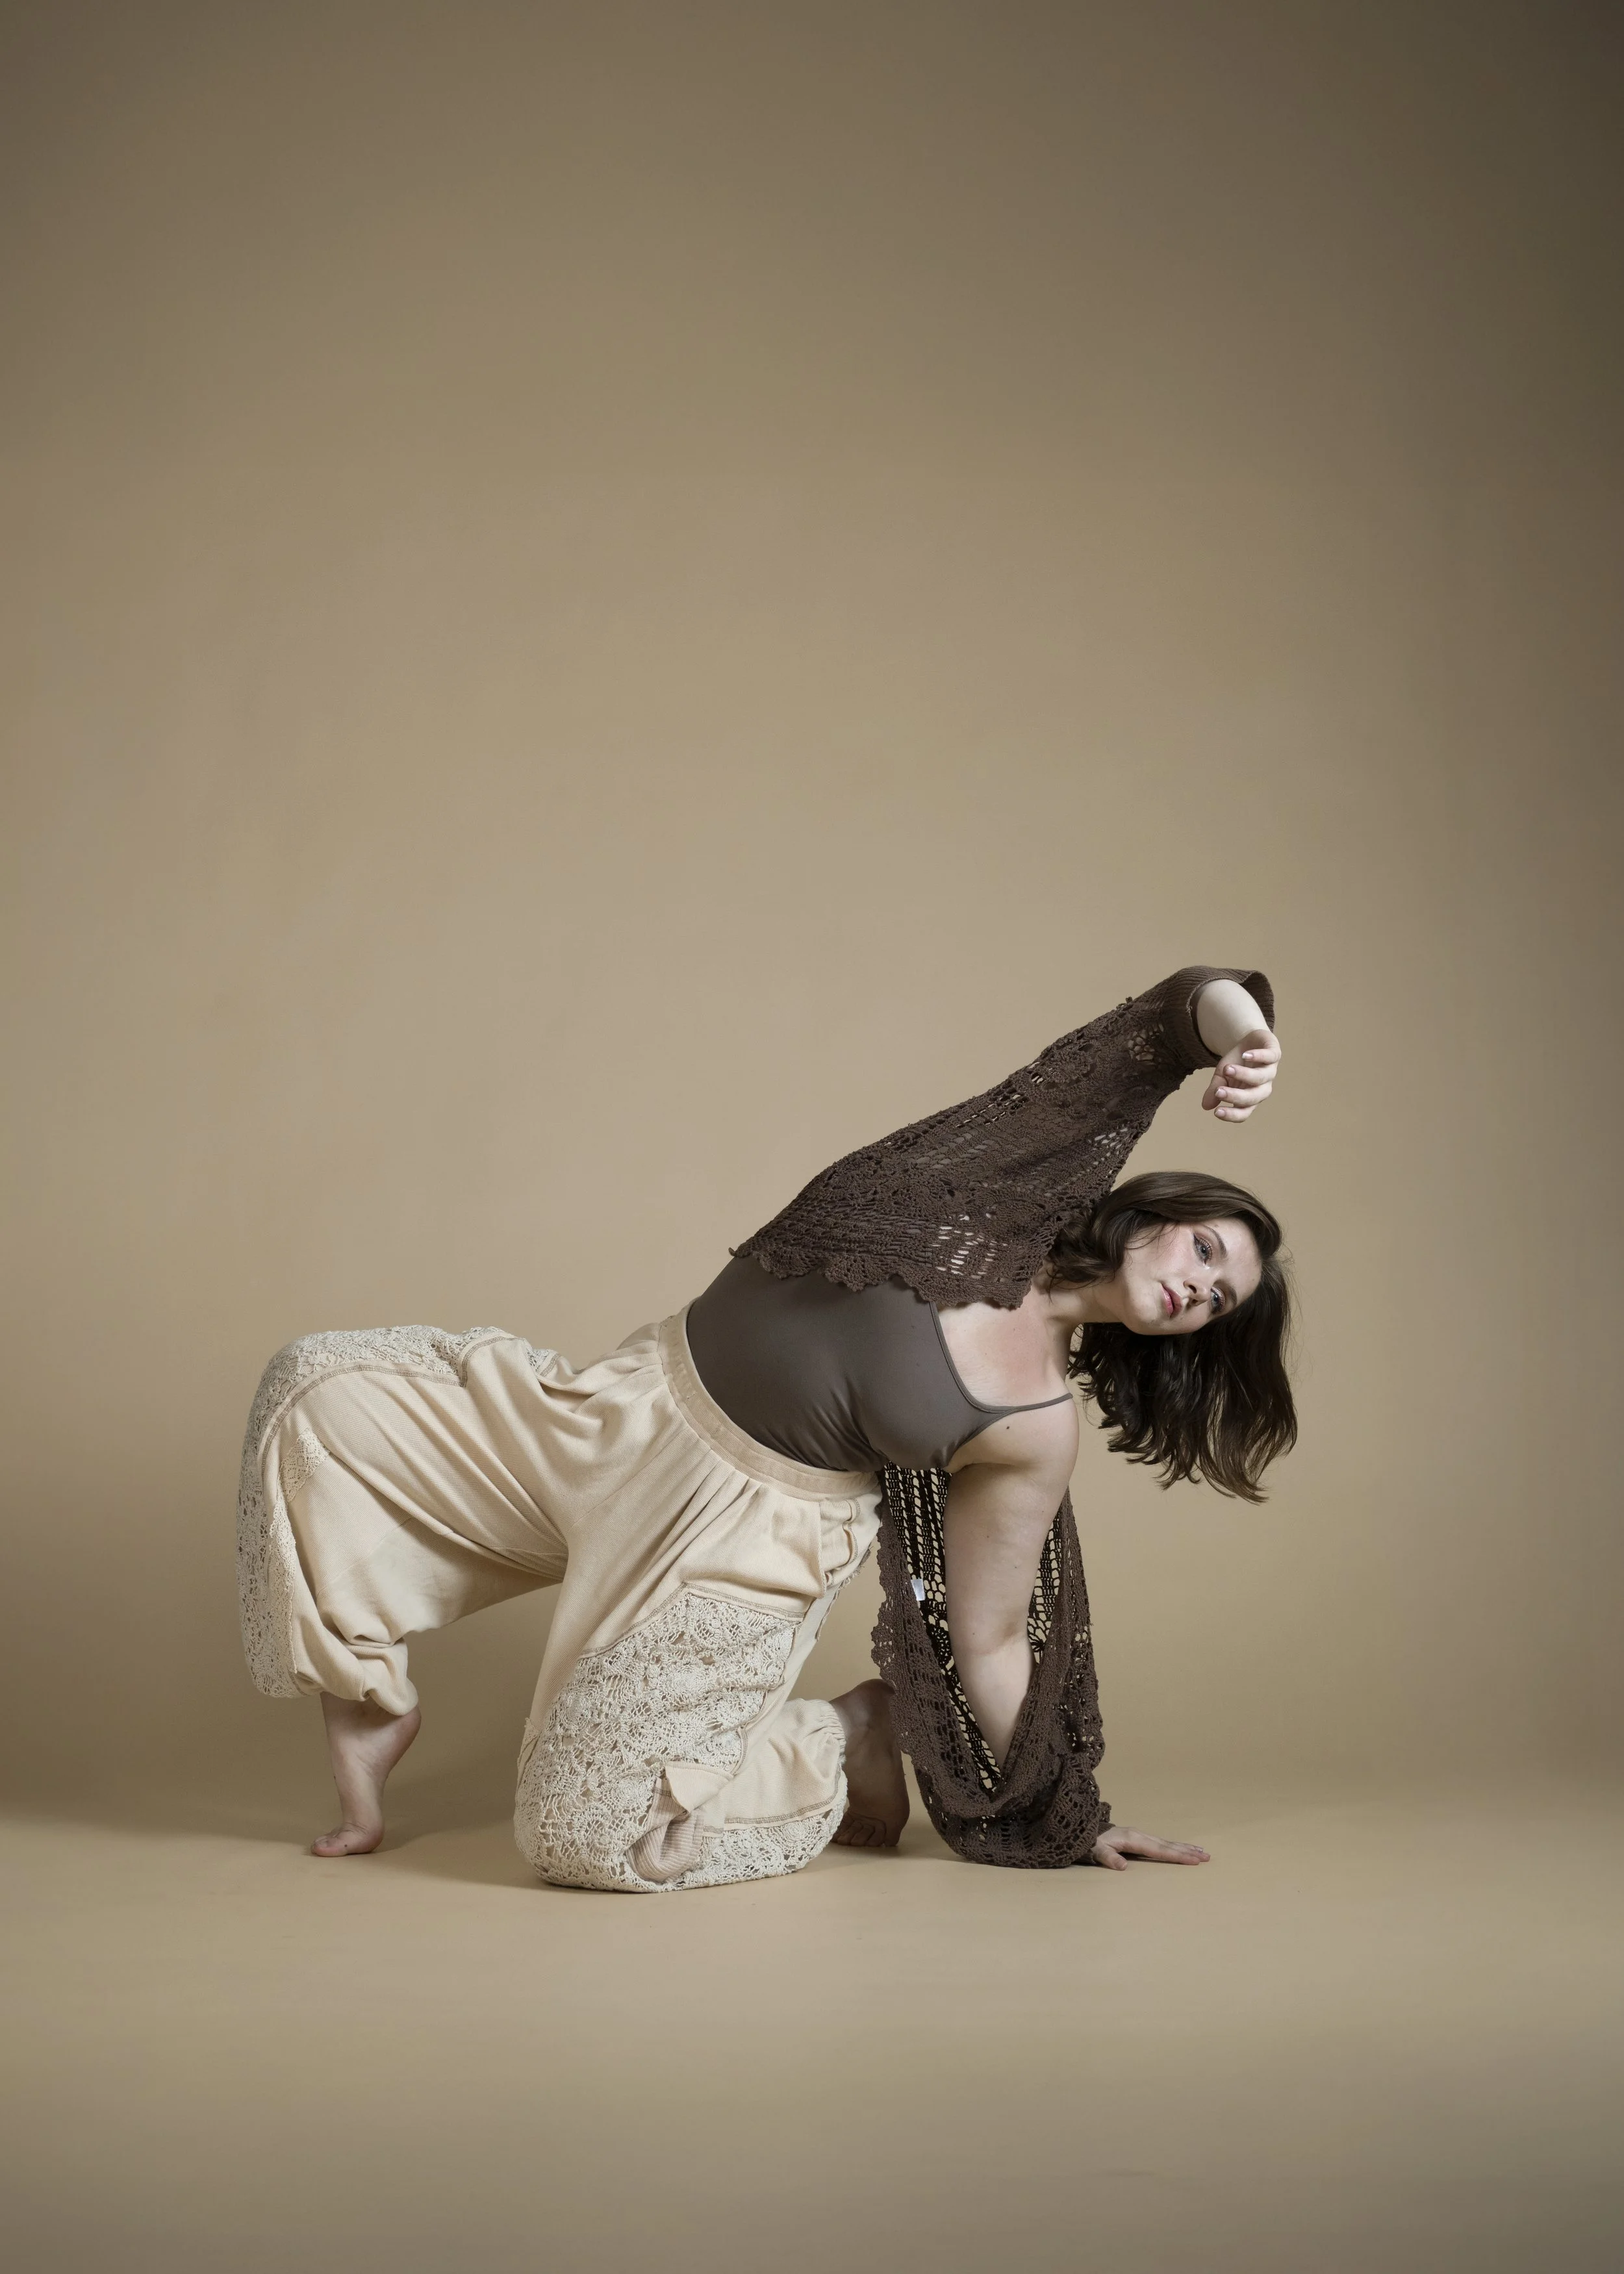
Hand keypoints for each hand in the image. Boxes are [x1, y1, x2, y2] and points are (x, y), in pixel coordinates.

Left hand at [1091, 1823, 1209, 1868]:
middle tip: (1207, 1857)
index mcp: (1133, 1839)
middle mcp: (1140, 1835)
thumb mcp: (1095, 1851)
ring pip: (1167, 1843)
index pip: (1159, 1850)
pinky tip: (1182, 1848)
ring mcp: (1140, 1835)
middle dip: (1187, 1851)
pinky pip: (1161, 1843)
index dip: (1177, 1856)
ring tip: (1202, 1852)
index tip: (1194, 1860)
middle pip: (1168, 1845)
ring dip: (1184, 1848)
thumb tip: (1122, 1867)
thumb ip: (1108, 1858)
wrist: (1084, 1830)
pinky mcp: (1139, 1838)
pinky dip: (1174, 1846)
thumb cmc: (1090, 1843)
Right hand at [1201, 1026, 1279, 1121]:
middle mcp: (1262, 1088)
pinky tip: (1245, 1055)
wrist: (1251, 1042)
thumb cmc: (1236, 1064)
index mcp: (1249, 1098)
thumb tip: (1205, 1106)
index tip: (1216, 1112)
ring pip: (1261, 1077)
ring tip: (1227, 1069)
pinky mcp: (1274, 1054)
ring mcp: (1270, 1071)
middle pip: (1253, 1098)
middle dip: (1236, 1096)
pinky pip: (1271, 1057)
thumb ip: (1215, 1090)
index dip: (1232, 1115)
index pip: (1244, 1112)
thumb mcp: (1222, 1076)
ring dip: (1243, 1074)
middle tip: (1218, 1092)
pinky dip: (1259, 1056)